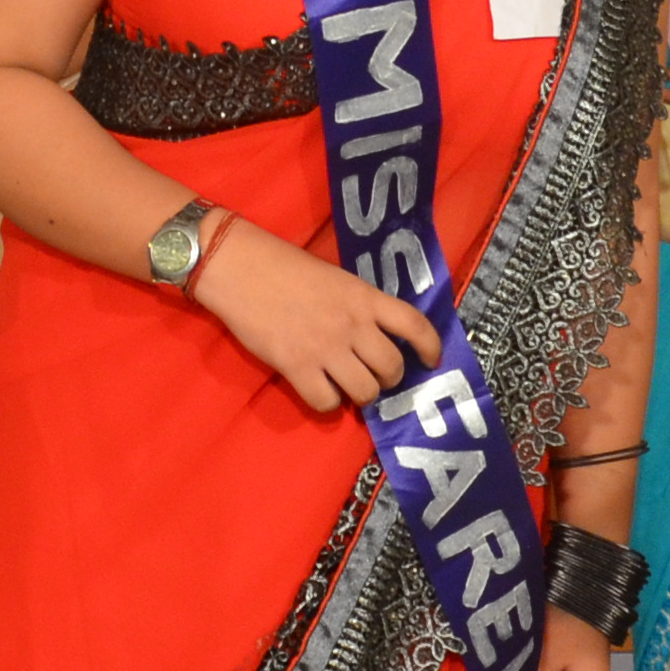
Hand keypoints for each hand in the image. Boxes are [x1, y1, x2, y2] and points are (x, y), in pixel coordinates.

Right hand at [185, 214, 439, 414]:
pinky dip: (327, 404)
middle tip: (373, 377)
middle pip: (392, 369)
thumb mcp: (335, 278)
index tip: (430, 361)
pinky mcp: (296, 367)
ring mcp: (326, 348)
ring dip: (360, 396)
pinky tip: (318, 390)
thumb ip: (358, 306)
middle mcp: (352, 324)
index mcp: (364, 297)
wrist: (239, 266)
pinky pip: (327, 404)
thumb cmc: (283, 266)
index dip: (431, 348)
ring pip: (365, 392)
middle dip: (387, 380)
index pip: (415, 325)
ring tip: (347, 387)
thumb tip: (373, 336)